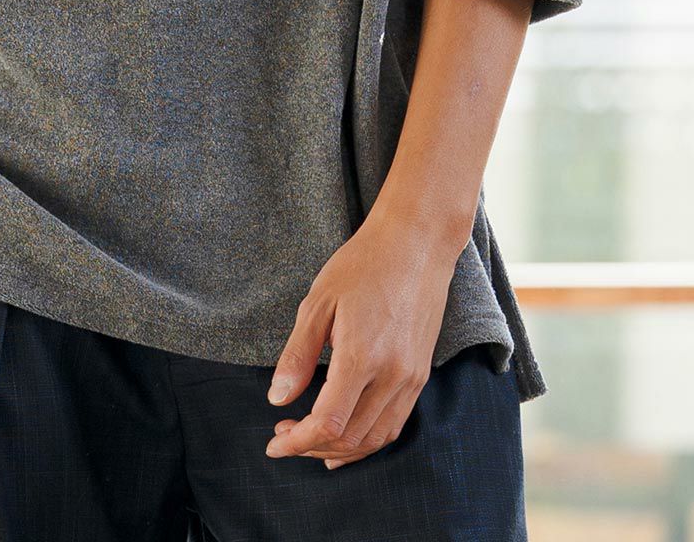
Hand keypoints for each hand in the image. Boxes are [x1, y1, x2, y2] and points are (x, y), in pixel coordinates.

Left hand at [262, 189, 461, 469]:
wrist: (416, 243)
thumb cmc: (362, 265)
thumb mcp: (318, 302)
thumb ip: (298, 355)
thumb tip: (277, 400)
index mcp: (363, 356)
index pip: (329, 423)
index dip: (297, 442)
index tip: (273, 443)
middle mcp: (393, 375)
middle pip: (351, 438)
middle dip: (312, 446)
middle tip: (284, 433)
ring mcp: (411, 378)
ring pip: (375, 438)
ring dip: (341, 450)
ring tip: (309, 441)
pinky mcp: (420, 374)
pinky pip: (394, 423)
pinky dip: (368, 439)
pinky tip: (347, 436)